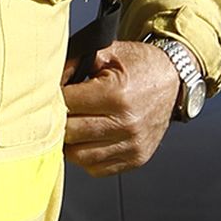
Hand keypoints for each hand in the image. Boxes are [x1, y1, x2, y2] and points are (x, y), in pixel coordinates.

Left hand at [61, 39, 182, 175]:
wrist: (174, 79)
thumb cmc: (140, 65)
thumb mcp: (108, 52)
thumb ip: (74, 62)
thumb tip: (46, 81)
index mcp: (116, 94)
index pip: (67, 104)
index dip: (53, 97)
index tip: (52, 94)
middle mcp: (126, 124)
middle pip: (70, 133)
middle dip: (58, 121)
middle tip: (57, 111)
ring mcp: (132, 145)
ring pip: (79, 156)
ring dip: (70, 142)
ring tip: (71, 126)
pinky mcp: (136, 159)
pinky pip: (97, 169)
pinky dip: (86, 156)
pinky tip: (87, 140)